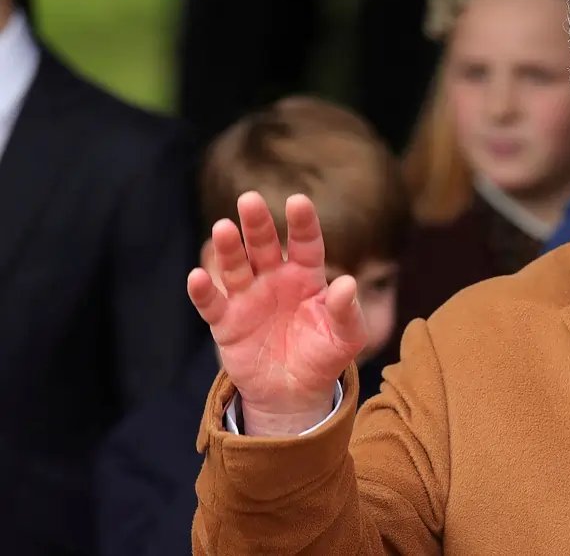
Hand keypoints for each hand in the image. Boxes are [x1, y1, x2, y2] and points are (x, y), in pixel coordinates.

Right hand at [187, 192, 367, 435]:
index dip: (301, 223)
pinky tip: (198, 276)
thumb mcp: (346, 337)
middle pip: (264, 245)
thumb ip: (346, 311)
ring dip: (229, 248)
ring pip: (236, 266)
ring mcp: (248, 298)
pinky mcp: (226, 322)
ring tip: (223, 228)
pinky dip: (203, 291)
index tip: (297, 201)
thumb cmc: (324, 356)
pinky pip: (212, 303)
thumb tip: (348, 283)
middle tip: (249, 199)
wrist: (295, 393)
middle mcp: (275, 279)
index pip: (305, 243)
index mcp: (306, 276)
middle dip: (257, 223)